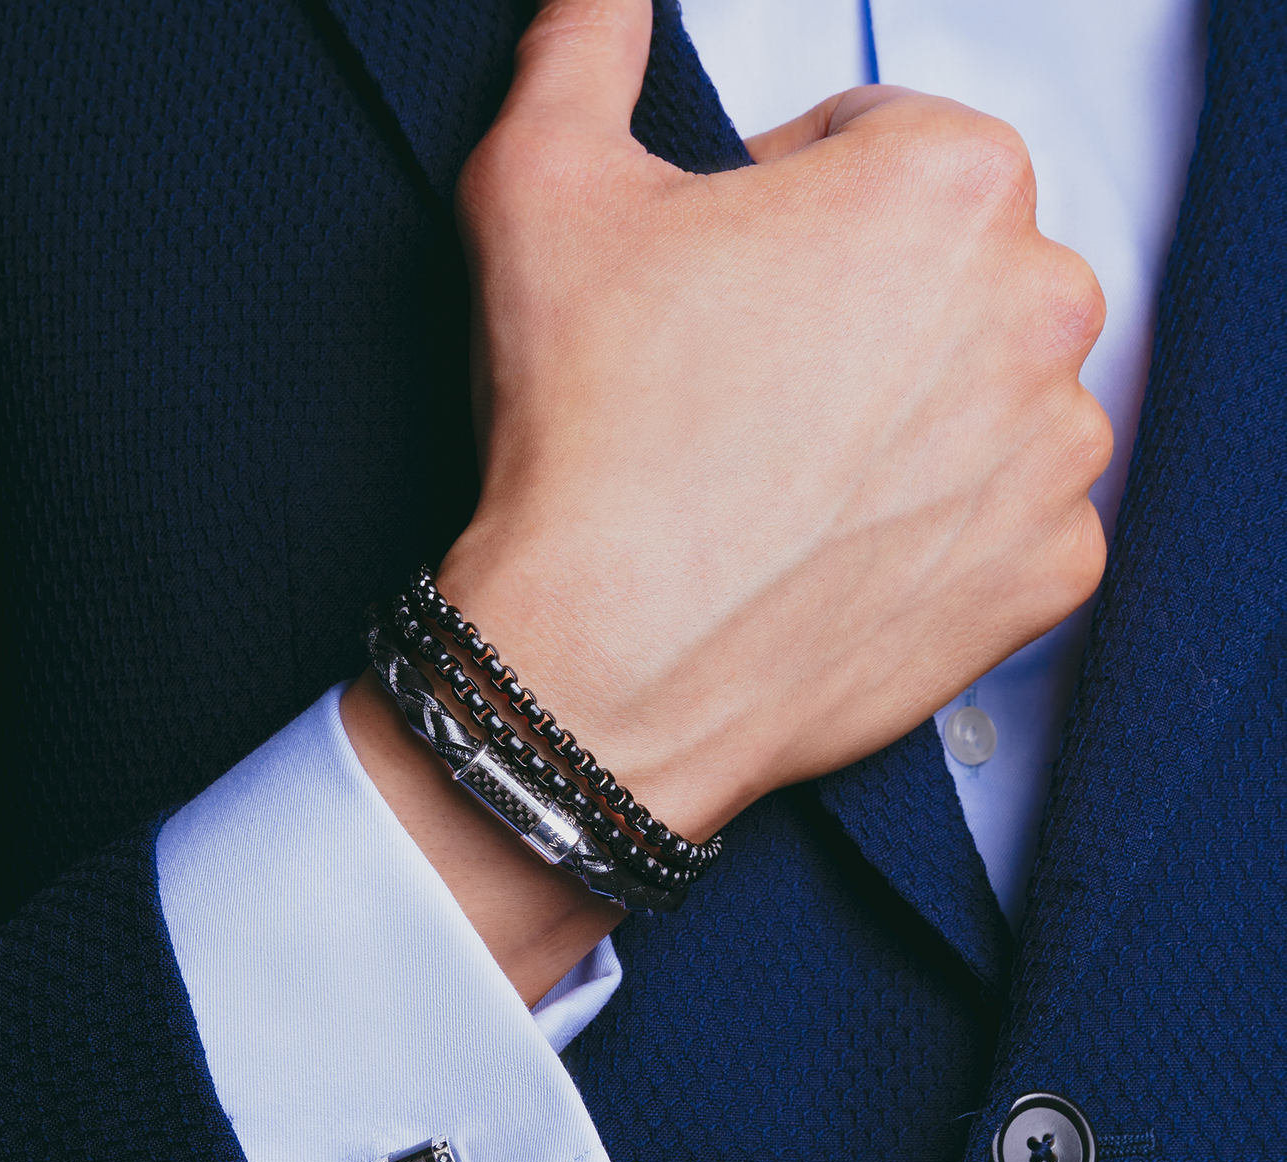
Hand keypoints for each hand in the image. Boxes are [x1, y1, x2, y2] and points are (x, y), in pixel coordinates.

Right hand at [441, 0, 1109, 842]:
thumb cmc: (589, 442)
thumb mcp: (540, 189)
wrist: (607, 664)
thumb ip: (582, 50)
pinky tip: (839, 541)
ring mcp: (1053, 455)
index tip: (726, 278)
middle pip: (945, 271)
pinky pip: (1008, 517)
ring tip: (788, 469)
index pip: (876, 144)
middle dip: (855, 305)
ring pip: (985, 393)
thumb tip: (600, 2)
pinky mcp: (1044, 575)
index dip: (780, 204)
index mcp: (947, 184)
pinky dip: (940, 524)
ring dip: (906, 413)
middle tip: (747, 380)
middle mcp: (1038, 310)